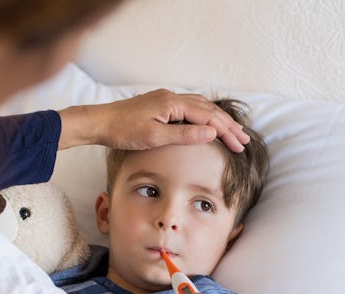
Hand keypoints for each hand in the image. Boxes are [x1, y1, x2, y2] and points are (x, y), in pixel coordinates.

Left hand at [58, 89, 249, 152]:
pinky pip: (189, 107)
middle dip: (228, 125)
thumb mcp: (155, 137)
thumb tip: (212, 132)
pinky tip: (207, 122)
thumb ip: (185, 135)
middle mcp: (172, 97)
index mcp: (173, 103)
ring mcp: (166, 99)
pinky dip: (203, 115)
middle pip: (208, 109)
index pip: (208, 116)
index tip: (239, 145)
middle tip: (244, 141)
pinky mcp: (160, 104)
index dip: (226, 131)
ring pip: (200, 106)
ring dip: (217, 119)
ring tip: (232, 132)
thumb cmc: (123, 131)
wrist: (100, 123)